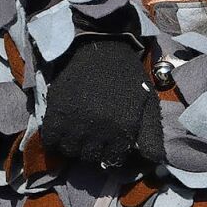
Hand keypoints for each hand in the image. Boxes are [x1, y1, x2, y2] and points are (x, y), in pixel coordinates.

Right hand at [41, 36, 163, 166]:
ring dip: (73, 146)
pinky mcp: (56, 113)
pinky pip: (51, 141)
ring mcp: (76, 122)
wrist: (98, 45)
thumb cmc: (125, 74)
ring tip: (77, 132)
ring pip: (70, 151)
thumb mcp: (146, 102)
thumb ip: (152, 134)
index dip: (111, 152)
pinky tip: (62, 129)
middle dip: (92, 149)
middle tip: (91, 135)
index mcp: (123, 128)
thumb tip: (155, 161)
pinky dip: (55, 139)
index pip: (113, 159)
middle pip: (90, 157)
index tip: (108, 142)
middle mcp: (99, 130)